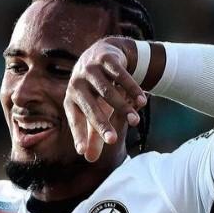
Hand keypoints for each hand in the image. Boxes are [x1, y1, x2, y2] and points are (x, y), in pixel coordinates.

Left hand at [64, 37, 146, 161]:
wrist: (103, 53)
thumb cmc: (95, 91)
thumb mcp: (93, 111)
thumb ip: (92, 134)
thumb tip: (89, 159)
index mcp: (71, 99)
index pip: (74, 120)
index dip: (79, 135)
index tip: (82, 152)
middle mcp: (77, 84)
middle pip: (90, 107)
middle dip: (102, 125)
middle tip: (112, 141)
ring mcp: (91, 70)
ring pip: (107, 91)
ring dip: (122, 107)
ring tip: (135, 122)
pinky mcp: (106, 59)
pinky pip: (120, 75)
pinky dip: (132, 89)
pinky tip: (142, 102)